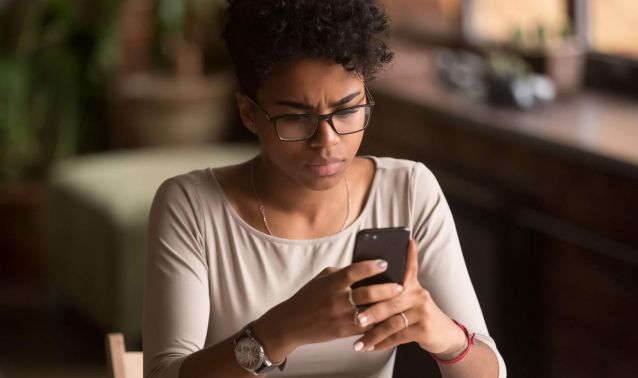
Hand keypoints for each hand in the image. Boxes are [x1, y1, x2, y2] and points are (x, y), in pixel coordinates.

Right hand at [253, 258, 403, 360]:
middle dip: (387, 289)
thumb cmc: (308, 298)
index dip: (371, 266)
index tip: (385, 263)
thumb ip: (340, 273)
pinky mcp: (343, 332)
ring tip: (399, 302)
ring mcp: (340, 317)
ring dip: (386, 307)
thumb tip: (363, 268)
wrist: (292, 323)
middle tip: (400, 285)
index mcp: (332, 283)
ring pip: (370, 312)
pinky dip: (378, 323)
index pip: (355, 271)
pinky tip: (388, 319)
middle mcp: (337, 299)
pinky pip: (365, 327)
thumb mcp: (321, 279)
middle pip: (368, 293)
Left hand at [351, 240, 466, 356]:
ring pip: (392, 322)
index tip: (405, 241)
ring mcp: (422, 312)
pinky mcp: (424, 329)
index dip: (408, 254)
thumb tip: (365, 284)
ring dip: (373, 334)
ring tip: (358, 342)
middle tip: (355, 318)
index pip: (409, 267)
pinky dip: (383, 343)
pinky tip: (371, 348)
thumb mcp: (410, 298)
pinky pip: (399, 336)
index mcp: (412, 285)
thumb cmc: (417, 314)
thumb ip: (393, 291)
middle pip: (390, 301)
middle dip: (371, 311)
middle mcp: (418, 295)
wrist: (443, 333)